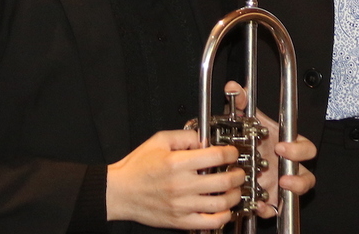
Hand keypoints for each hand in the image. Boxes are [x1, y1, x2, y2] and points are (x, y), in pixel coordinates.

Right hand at [106, 129, 242, 228]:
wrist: (119, 192)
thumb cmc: (137, 167)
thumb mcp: (158, 141)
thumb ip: (184, 136)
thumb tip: (203, 140)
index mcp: (177, 163)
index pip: (215, 157)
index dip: (230, 153)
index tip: (232, 153)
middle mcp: (182, 185)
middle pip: (223, 181)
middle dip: (237, 175)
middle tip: (239, 172)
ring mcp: (182, 205)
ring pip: (220, 204)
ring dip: (234, 196)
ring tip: (234, 190)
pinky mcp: (179, 221)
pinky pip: (209, 223)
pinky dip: (223, 217)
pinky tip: (225, 210)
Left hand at [223, 81, 317, 216]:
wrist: (239, 158)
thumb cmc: (252, 138)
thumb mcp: (246, 119)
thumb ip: (241, 103)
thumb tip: (233, 87)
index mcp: (287, 146)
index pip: (305, 148)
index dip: (298, 149)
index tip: (282, 147)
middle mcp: (288, 166)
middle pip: (307, 173)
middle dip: (299, 175)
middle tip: (283, 173)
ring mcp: (282, 184)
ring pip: (298, 193)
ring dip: (292, 192)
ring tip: (279, 189)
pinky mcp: (272, 199)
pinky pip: (276, 209)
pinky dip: (268, 209)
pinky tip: (258, 206)